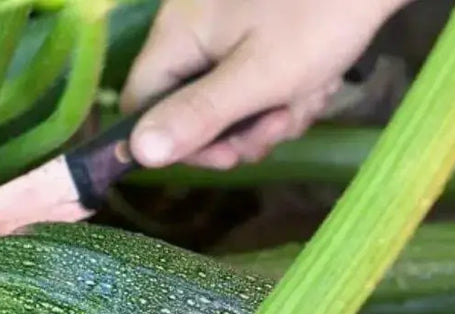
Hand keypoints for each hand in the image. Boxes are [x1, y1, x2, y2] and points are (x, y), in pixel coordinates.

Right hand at [120, 0, 407, 168]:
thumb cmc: (315, 17)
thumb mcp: (258, 77)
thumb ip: (198, 115)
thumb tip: (138, 153)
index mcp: (177, 36)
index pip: (142, 104)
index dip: (174, 141)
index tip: (223, 155)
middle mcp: (192, 32)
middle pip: (190, 109)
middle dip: (238, 131)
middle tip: (278, 126)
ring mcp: (226, 31)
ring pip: (230, 103)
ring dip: (270, 116)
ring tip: (305, 101)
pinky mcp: (258, 33)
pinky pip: (256, 83)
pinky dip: (286, 93)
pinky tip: (315, 84)